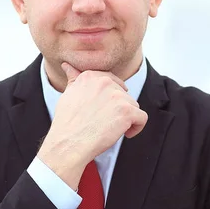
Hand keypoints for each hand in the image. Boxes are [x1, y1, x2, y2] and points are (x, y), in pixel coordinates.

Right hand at [37, 62, 147, 189]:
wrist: (69, 142)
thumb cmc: (67, 122)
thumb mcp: (68, 94)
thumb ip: (74, 79)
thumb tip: (67, 66)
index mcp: (90, 76)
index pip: (112, 82)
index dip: (110, 98)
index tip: (103, 110)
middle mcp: (104, 82)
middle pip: (123, 94)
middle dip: (117, 108)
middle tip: (104, 121)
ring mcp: (117, 96)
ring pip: (133, 106)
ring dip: (126, 118)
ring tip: (111, 128)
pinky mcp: (127, 111)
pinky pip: (142, 118)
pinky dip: (136, 128)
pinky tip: (124, 133)